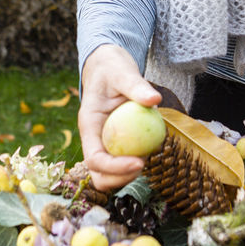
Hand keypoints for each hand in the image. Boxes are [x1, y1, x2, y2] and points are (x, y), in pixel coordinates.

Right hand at [78, 44, 161, 191]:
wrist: (108, 67)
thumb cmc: (112, 67)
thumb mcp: (123, 72)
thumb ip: (136, 85)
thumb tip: (155, 98)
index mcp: (89, 125)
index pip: (94, 159)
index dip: (115, 168)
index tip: (140, 162)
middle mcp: (94, 139)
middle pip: (99, 175)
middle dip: (120, 179)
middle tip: (144, 164)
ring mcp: (104, 143)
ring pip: (111, 174)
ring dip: (129, 174)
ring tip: (148, 154)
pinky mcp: (116, 143)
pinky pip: (124, 160)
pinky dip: (138, 160)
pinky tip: (152, 146)